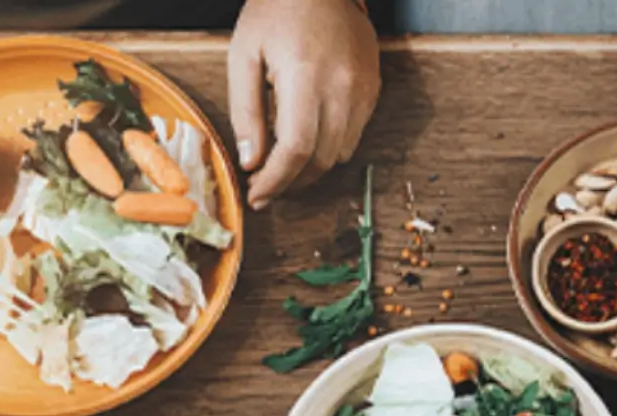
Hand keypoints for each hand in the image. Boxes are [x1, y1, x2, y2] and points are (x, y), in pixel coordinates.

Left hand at [228, 0, 380, 208]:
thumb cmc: (276, 10)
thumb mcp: (244, 53)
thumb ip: (245, 111)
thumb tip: (251, 162)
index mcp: (303, 75)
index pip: (295, 150)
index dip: (276, 181)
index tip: (258, 196)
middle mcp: (340, 87)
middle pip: (319, 161)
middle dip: (291, 182)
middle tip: (267, 186)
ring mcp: (362, 90)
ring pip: (338, 155)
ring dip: (311, 168)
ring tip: (285, 162)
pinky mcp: (372, 91)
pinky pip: (352, 137)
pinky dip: (329, 146)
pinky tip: (310, 133)